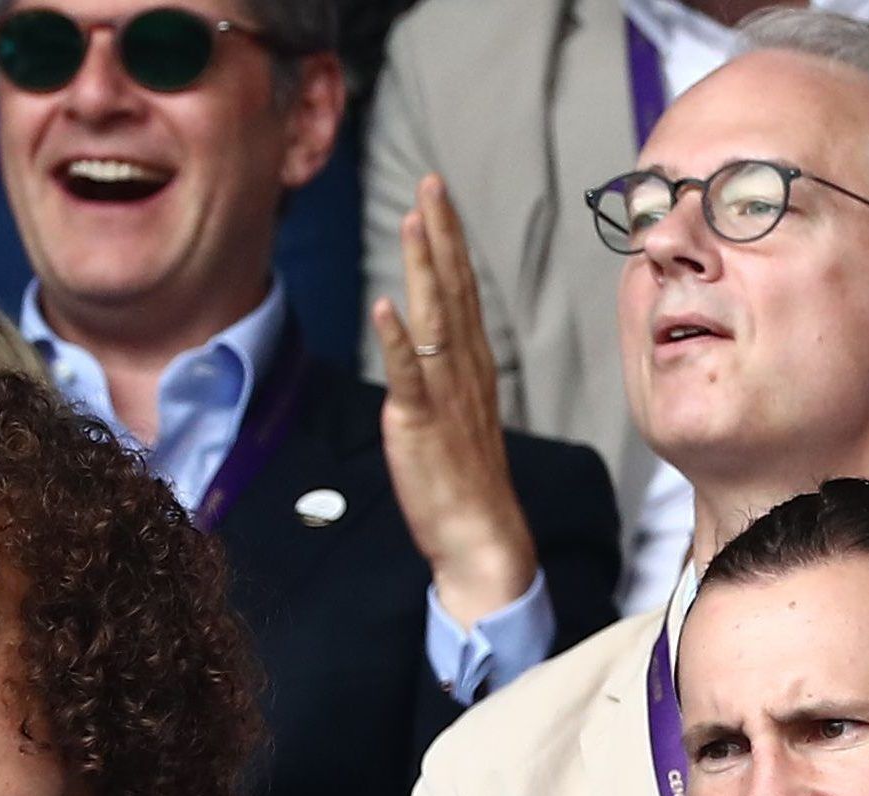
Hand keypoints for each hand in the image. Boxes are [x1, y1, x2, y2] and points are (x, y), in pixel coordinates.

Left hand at [373, 173, 536, 622]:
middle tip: (430, 184)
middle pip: (454, 290)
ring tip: (412, 222)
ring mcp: (445, 396)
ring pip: (436, 319)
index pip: (462, 290)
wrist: (482, 538)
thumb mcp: (458, 415)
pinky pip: (411, 377)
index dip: (449, 241)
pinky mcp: (422, 425)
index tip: (437, 196)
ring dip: (424, 269)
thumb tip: (425, 341)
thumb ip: (444, 374)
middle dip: (441, 235)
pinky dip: (399, 341)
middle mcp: (465, 371)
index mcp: (474, 366)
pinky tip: (385, 307)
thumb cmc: (467, 482)